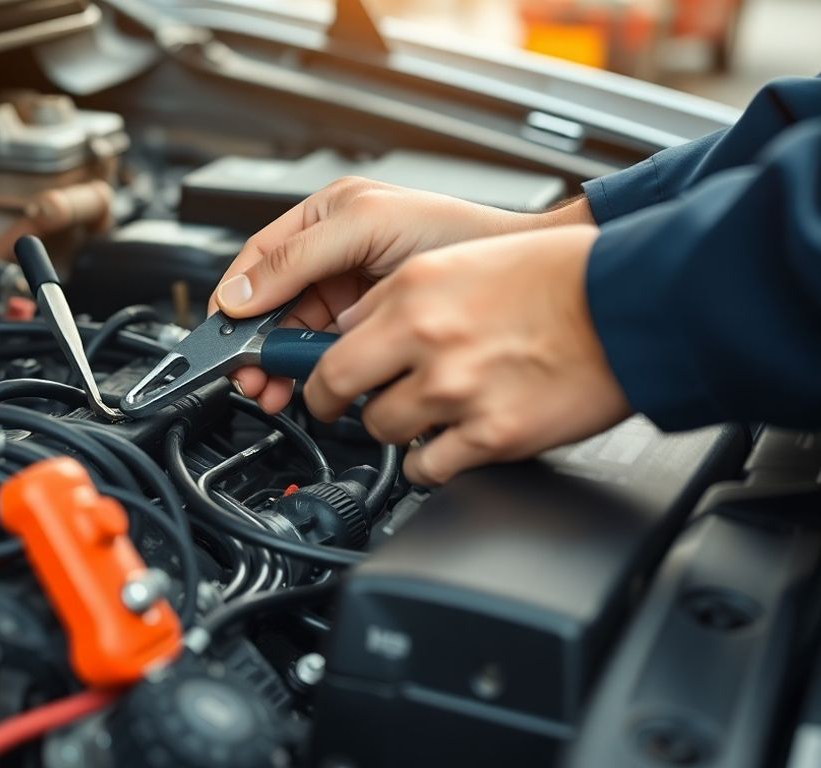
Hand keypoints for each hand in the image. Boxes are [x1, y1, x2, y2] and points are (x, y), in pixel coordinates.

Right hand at [210, 176, 591, 411]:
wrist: (514, 271)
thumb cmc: (452, 231)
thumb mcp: (363, 227)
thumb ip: (298, 257)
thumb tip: (241, 292)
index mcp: (320, 220)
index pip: (258, 261)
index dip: (236, 298)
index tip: (226, 334)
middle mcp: (328, 257)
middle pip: (269, 305)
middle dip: (255, 341)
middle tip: (251, 374)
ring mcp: (347, 294)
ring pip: (292, 333)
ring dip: (278, 363)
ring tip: (274, 388)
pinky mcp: (367, 328)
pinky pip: (323, 353)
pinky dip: (309, 373)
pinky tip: (306, 385)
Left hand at [302, 224, 630, 484]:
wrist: (633, 304)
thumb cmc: (563, 276)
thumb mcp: (463, 261)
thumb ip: (401, 294)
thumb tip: (354, 326)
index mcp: (415, 290)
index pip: (331, 340)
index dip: (318, 366)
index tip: (319, 379)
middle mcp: (427, 337)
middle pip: (337, 390)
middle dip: (334, 405)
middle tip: (343, 409)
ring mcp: (457, 390)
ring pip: (382, 430)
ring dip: (395, 429)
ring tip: (425, 414)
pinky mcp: (491, 435)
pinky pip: (428, 469)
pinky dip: (431, 464)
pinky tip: (449, 445)